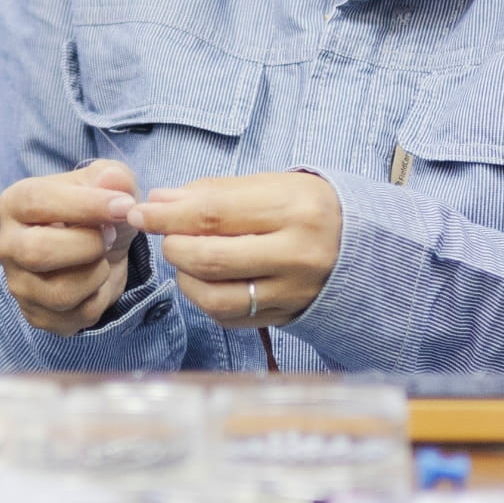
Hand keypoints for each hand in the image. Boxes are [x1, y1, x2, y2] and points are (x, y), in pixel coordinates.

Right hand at [0, 159, 139, 335]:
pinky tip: (98, 280)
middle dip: (89, 244)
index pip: (37, 202)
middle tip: (111, 235)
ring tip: (102, 257)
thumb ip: (113, 176)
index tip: (124, 205)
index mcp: (15, 204)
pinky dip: (101, 296)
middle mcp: (7, 246)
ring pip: (61, 291)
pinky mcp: (38, 316)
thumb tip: (113, 180)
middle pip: (38, 252)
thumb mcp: (107, 183)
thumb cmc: (96, 211)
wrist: (98, 251)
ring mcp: (20, 285)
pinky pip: (78, 314)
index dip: (85, 204)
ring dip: (98, 273)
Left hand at [123, 171, 341, 327]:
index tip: (141, 212)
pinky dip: (206, 300)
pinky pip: (230, 317)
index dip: (168, 216)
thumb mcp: (270, 185)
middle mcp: (298, 255)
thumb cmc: (308, 207)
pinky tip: (208, 280)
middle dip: (174, 246)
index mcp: (295, 210)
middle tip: (166, 235)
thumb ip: (214, 193)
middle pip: (211, 259)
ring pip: (216, 297)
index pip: (213, 215)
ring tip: (187, 258)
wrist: (362, 245)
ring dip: (186, 277)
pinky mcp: (287, 317)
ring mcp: (293, 292)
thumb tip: (160, 201)